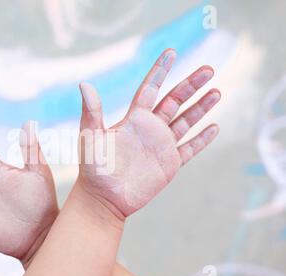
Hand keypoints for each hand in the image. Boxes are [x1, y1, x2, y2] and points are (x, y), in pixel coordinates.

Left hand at [77, 48, 220, 218]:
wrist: (103, 199)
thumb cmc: (93, 168)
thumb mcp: (91, 137)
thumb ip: (91, 111)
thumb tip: (83, 83)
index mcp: (133, 119)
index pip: (150, 89)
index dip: (160, 70)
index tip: (171, 52)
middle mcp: (150, 129)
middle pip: (175, 100)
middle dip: (191, 84)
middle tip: (208, 69)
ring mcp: (161, 146)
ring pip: (186, 121)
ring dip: (201, 107)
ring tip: (217, 91)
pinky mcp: (170, 164)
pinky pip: (190, 149)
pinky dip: (202, 139)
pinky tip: (214, 127)